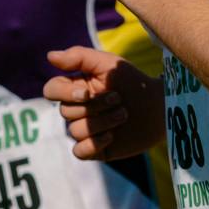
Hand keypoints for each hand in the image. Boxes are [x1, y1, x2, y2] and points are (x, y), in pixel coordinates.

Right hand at [44, 47, 165, 160]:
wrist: (159, 106)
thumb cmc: (133, 82)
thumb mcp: (107, 63)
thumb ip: (78, 57)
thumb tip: (50, 56)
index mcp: (76, 88)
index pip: (52, 90)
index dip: (65, 93)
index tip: (87, 92)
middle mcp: (77, 109)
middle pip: (65, 112)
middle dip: (94, 106)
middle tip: (119, 99)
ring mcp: (86, 130)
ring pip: (75, 131)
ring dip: (101, 122)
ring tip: (124, 115)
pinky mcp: (96, 148)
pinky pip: (79, 151)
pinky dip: (93, 144)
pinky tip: (111, 136)